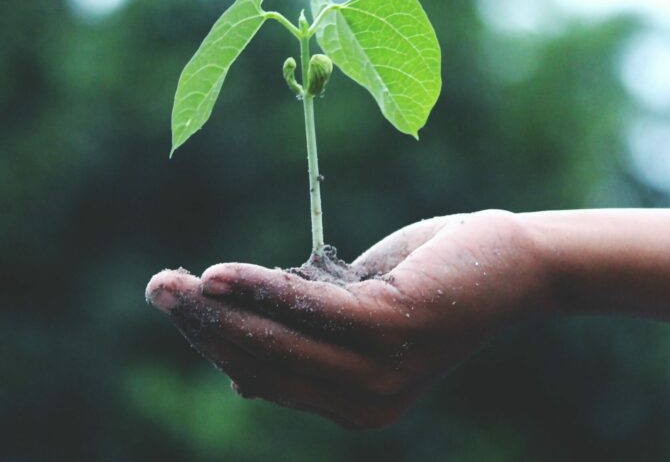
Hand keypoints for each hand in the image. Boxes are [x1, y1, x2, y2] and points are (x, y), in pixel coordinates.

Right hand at [145, 210, 557, 428]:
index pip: (266, 377)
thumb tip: (237, 374)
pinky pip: (309, 308)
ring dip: (217, 309)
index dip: (215, 344)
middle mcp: (366, 403)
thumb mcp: (358, 316)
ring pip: (277, 340)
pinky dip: (260, 289)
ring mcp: (381, 371)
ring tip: (171, 283)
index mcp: (355, 405)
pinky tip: (219, 274)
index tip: (178, 306)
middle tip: (156, 289)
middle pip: (262, 363)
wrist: (513, 263)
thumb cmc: (431, 281)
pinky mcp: (392, 329)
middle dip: (202, 327)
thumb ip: (306, 340)